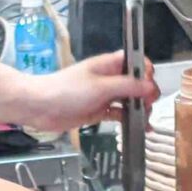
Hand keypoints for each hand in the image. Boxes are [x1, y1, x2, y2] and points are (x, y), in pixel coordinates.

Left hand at [13, 53, 152, 131]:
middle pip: (136, 83)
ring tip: (145, 119)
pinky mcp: (99, 111)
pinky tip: (141, 128)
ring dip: (140, 108)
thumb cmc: (67, 90)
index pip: (136, 62)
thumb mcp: (100, 87)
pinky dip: (130, 120)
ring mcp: (105, 95)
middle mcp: (110, 78)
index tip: (149, 87)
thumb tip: (151, 87)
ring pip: (130, 99)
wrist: (40, 107)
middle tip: (148, 105)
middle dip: (146, 93)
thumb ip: (127, 86)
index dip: (146, 73)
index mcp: (110, 65)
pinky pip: (120, 114)